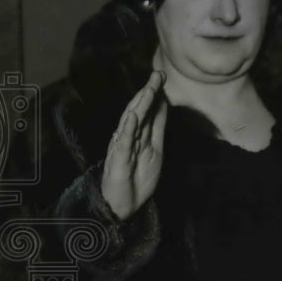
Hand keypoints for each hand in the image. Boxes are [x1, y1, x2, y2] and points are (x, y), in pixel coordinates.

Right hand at [100, 71, 167, 220]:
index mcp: (139, 135)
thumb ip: (156, 127)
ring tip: (148, 90)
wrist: (124, 205)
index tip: (163, 76)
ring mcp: (122, 148)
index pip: (148, 110)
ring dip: (139, 106)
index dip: (155, 94)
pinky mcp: (118, 161)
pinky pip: (123, 143)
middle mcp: (129, 137)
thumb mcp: (154, 149)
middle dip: (148, 93)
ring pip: (131, 123)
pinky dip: (127, 129)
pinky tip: (132, 116)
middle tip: (158, 75)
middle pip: (139, 111)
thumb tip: (163, 104)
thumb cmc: (138, 177)